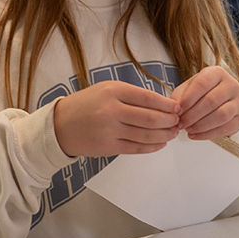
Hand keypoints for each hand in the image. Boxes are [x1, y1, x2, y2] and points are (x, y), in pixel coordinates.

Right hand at [54, 82, 180, 156]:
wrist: (60, 125)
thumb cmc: (86, 105)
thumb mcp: (106, 89)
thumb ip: (131, 95)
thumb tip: (161, 104)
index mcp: (113, 90)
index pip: (148, 98)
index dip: (167, 104)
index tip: (177, 107)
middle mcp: (112, 110)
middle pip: (150, 118)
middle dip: (169, 121)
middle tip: (178, 121)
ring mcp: (110, 130)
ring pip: (146, 134)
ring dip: (164, 135)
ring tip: (172, 133)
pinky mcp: (108, 147)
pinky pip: (136, 148)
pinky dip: (152, 147)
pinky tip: (160, 143)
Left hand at [170, 66, 238, 139]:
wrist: (220, 102)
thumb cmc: (200, 93)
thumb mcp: (188, 89)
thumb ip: (179, 96)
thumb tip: (175, 110)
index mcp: (217, 73)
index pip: (202, 83)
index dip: (188, 98)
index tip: (177, 110)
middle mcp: (231, 85)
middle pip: (212, 101)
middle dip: (193, 115)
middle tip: (181, 124)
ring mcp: (238, 102)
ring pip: (221, 115)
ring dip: (201, 125)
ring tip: (187, 129)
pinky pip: (226, 128)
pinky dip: (208, 134)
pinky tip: (195, 135)